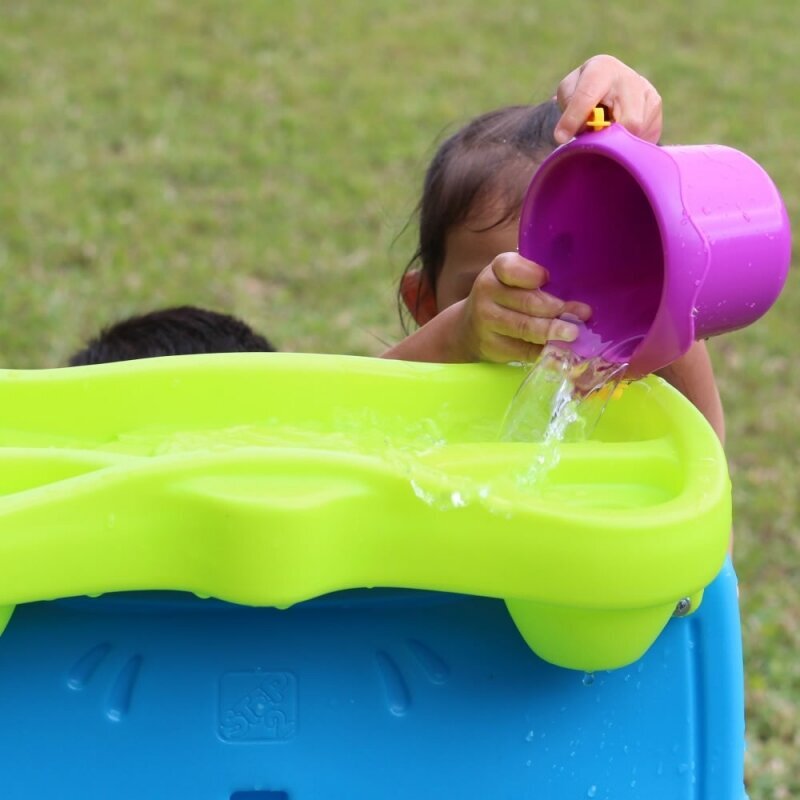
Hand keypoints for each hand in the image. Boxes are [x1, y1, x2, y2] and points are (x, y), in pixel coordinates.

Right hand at [452, 252, 590, 362]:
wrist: (470, 328)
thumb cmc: (502, 296)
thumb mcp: (512, 278)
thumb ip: (535, 278)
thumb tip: (574, 293)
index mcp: (496, 271)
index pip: (510, 269)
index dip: (530, 274)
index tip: (547, 278)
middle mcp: (486, 294)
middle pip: (525, 302)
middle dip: (555, 309)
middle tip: (581, 314)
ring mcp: (487, 323)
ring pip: (524, 328)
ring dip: (552, 331)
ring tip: (573, 333)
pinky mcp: (493, 347)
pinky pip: (523, 350)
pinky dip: (544, 351)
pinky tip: (560, 350)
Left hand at [554, 54, 662, 144]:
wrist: (606, 85)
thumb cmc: (581, 91)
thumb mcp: (567, 94)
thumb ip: (570, 108)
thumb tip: (581, 130)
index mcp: (601, 69)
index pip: (587, 97)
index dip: (574, 119)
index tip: (560, 137)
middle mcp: (629, 78)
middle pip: (628, 121)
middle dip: (609, 139)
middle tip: (594, 142)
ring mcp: (647, 91)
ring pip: (637, 131)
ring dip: (618, 142)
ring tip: (605, 134)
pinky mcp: (655, 107)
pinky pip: (645, 135)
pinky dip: (629, 143)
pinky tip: (618, 135)